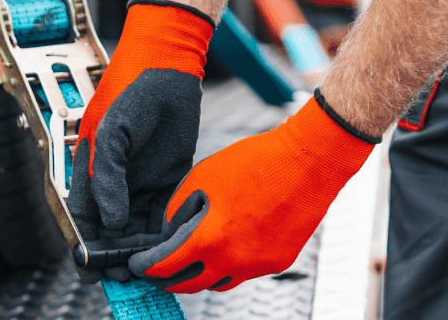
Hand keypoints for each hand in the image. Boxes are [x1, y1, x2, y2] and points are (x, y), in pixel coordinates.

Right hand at [68, 0, 212, 282]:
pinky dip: (164, 230)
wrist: (167, 63)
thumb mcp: (112, 131)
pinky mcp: (166, 176)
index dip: (86, 246)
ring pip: (136, 226)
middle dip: (115, 255)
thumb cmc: (131, 89)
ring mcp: (139, 179)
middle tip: (126, 278)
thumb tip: (112, 221)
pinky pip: (162, 211)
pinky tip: (171, 245)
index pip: (82, 217)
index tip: (93, 270)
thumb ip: (108, 177)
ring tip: (152, 270)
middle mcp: (113, 180)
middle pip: (109, 229)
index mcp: (88, 169)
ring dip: (141, 248)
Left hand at [129, 92, 377, 292]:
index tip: (137, 265)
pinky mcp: (278, 263)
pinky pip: (245, 271)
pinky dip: (230, 264)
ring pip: (218, 283)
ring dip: (201, 274)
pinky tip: (228, 244)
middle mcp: (234, 261)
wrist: (309, 161)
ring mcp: (258, 266)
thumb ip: (178, 210)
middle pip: (189, 285)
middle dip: (168, 280)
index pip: (166, 266)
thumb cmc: (257, 161)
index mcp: (210, 239)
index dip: (146, 267)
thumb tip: (169, 232)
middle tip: (157, 270)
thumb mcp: (202, 178)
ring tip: (191, 258)